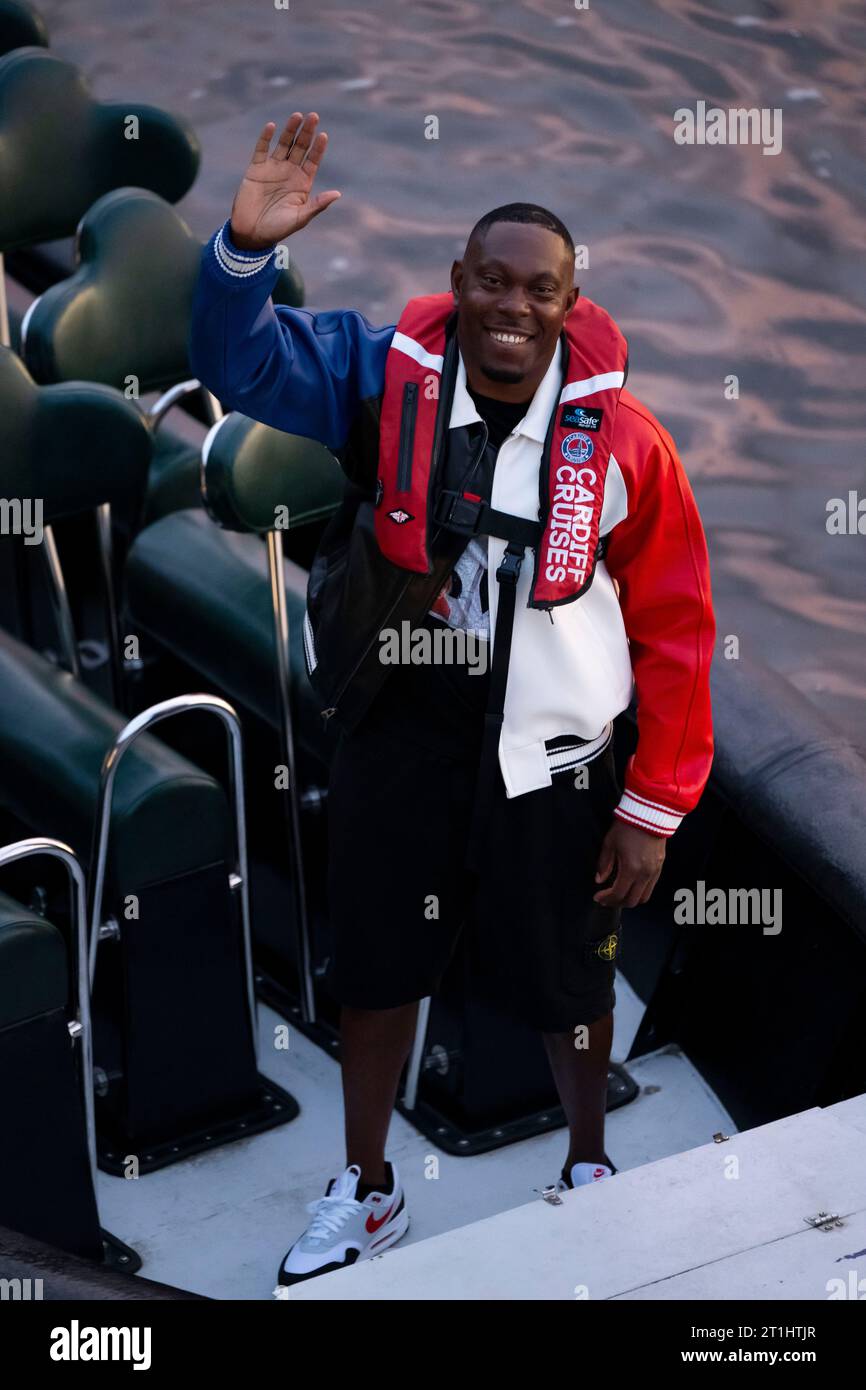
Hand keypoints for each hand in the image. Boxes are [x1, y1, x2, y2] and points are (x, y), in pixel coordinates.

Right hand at [229, 112, 340, 250]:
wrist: (251, 233)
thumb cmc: (278, 229)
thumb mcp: (300, 218)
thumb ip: (317, 205)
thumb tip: (337, 194)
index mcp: (302, 183)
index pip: (313, 160)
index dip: (318, 148)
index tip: (323, 136)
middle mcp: (289, 172)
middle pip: (300, 147)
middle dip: (307, 132)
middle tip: (314, 116)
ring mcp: (273, 168)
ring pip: (283, 144)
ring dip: (290, 130)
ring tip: (297, 116)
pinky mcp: (256, 168)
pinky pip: (261, 149)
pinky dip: (265, 138)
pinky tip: (272, 126)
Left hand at [593, 818, 665, 908]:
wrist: (649, 813)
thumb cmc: (627, 826)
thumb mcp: (610, 843)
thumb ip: (604, 864)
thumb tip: (599, 879)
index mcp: (631, 869)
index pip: (618, 894)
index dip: (606, 899)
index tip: (597, 897)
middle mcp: (645, 874)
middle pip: (632, 901)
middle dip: (617, 903)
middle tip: (606, 899)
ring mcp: (655, 871)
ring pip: (644, 897)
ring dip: (630, 899)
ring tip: (618, 895)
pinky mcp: (660, 866)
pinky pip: (651, 887)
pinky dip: (639, 891)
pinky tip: (630, 885)